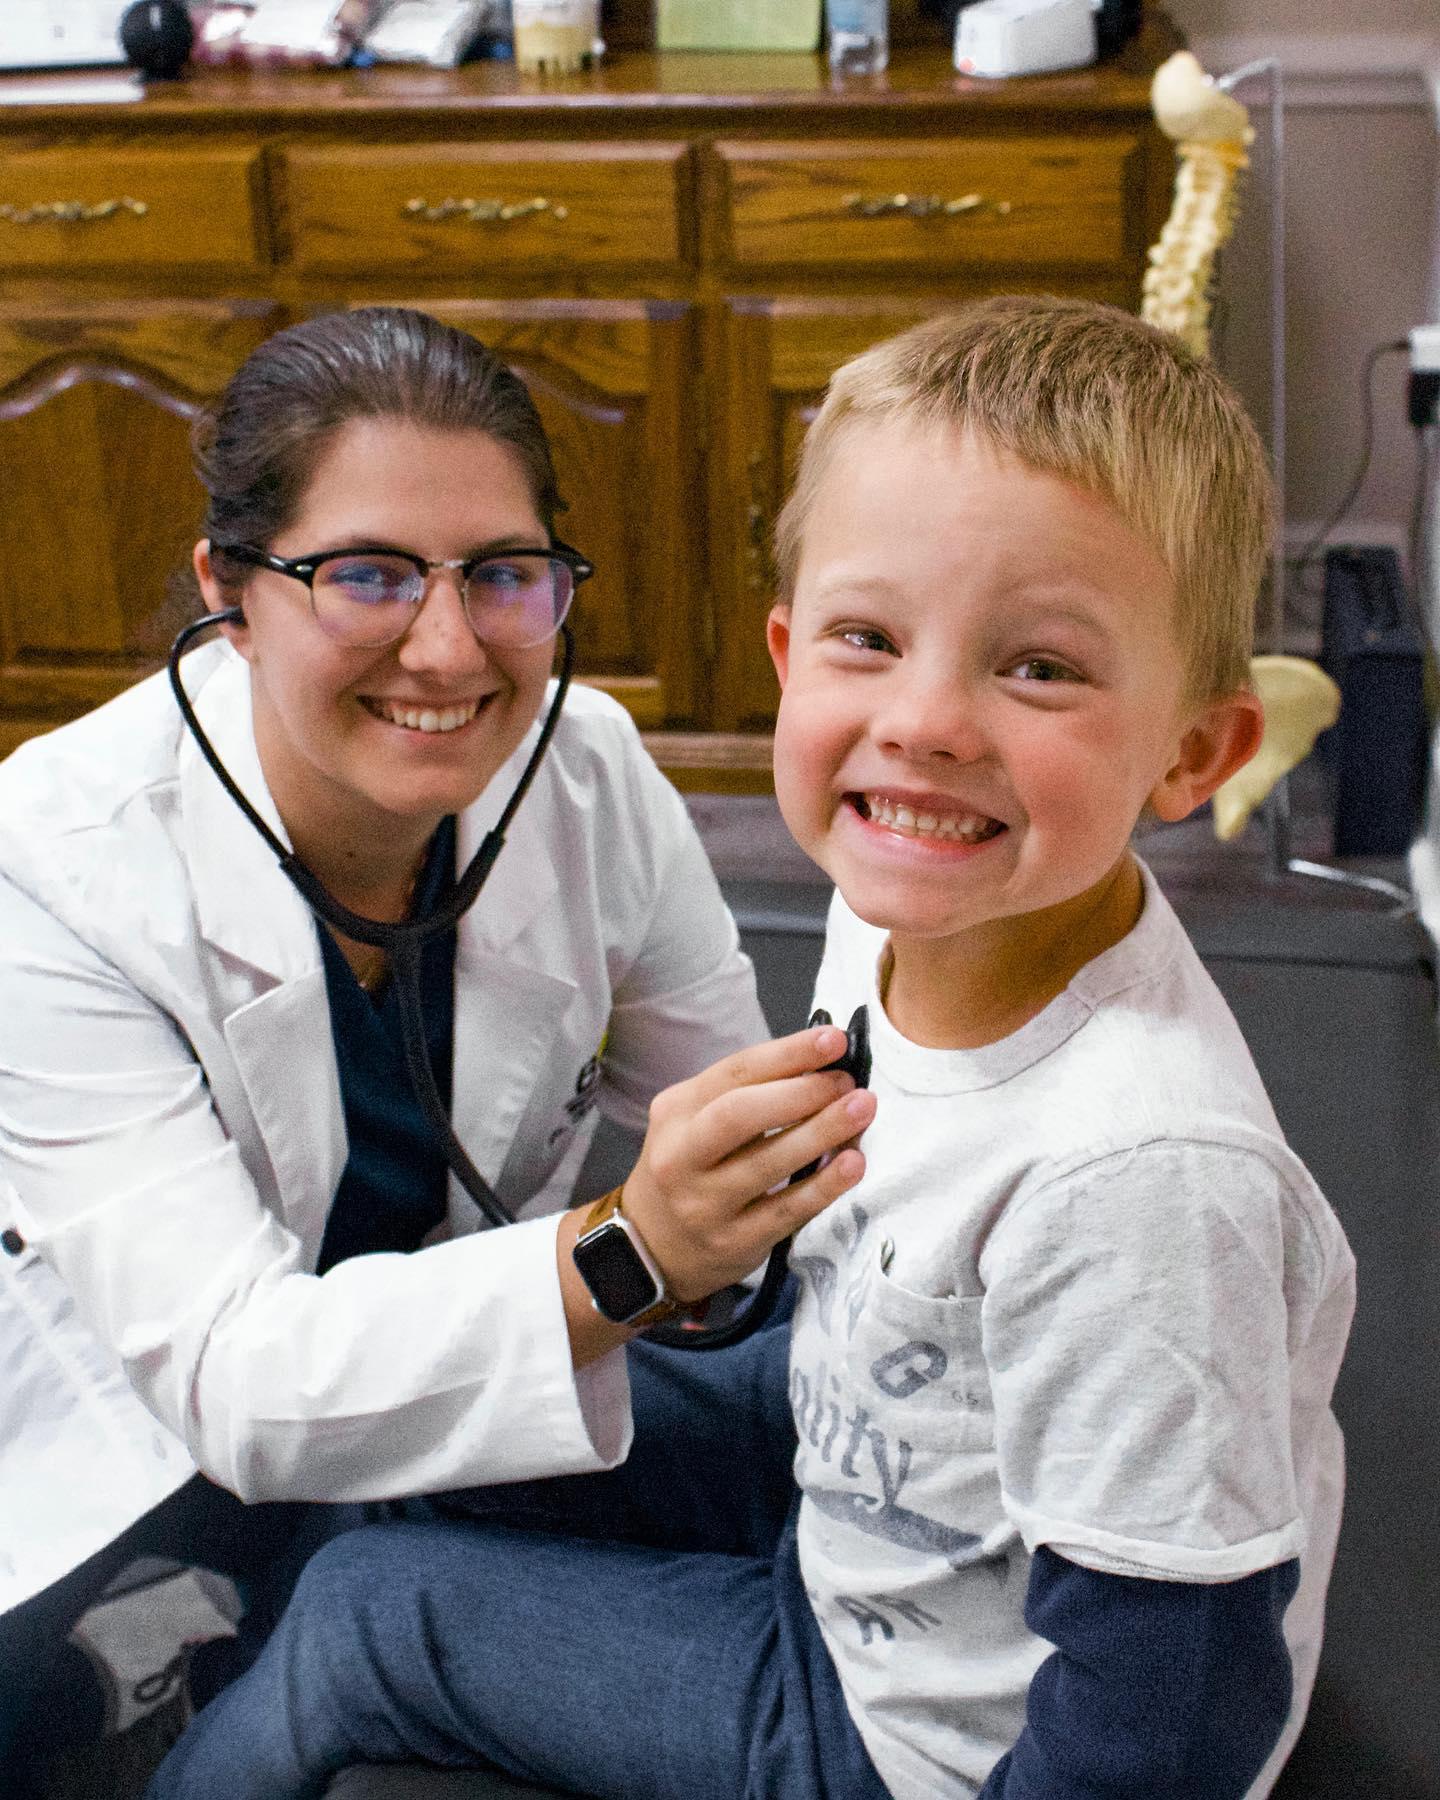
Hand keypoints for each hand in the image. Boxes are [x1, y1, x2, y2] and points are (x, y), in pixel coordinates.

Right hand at [617, 1024, 876, 1303]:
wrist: (652, 1244)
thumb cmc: (690, 1167)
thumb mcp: (696, 1121)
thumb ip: (748, 1093)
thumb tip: (821, 1065)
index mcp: (676, 1112)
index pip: (734, 1072)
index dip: (788, 1053)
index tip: (834, 1040)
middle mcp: (682, 1156)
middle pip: (740, 1115)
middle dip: (801, 1093)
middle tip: (847, 1082)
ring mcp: (705, 1204)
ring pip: (768, 1164)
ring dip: (822, 1132)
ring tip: (862, 1109)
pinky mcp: (734, 1242)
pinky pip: (787, 1210)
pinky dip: (824, 1185)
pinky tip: (853, 1163)